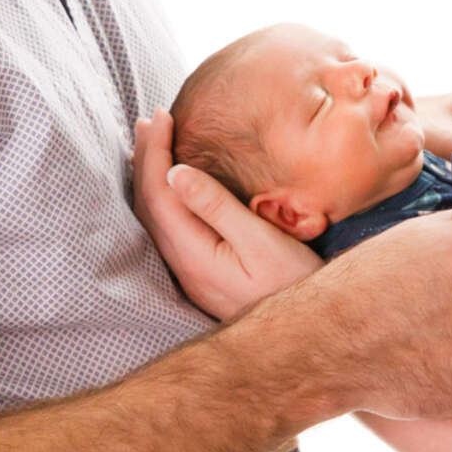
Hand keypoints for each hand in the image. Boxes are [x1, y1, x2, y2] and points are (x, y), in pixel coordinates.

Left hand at [132, 113, 321, 320]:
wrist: (306, 334)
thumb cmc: (293, 284)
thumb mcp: (260, 241)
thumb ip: (217, 207)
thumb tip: (176, 174)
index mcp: (192, 254)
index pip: (158, 194)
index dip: (154, 152)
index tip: (160, 117)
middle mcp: (183, 265)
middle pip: (149, 205)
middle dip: (146, 159)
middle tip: (148, 120)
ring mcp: (190, 273)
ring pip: (156, 217)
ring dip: (151, 177)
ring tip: (151, 144)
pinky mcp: (202, 273)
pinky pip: (170, 227)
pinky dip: (164, 196)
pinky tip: (172, 185)